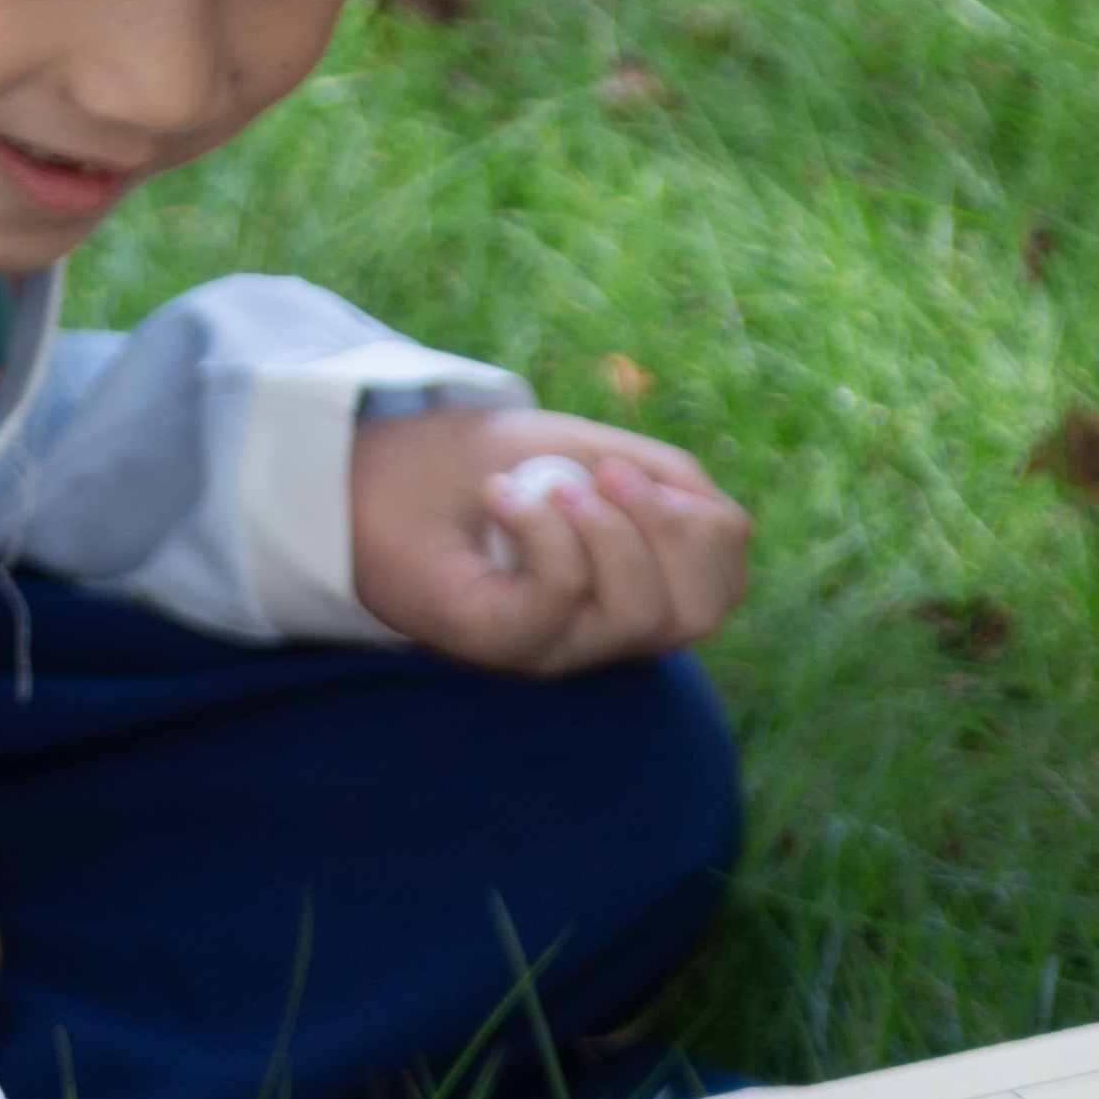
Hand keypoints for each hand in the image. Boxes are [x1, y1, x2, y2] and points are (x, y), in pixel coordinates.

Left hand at [349, 400, 752, 676]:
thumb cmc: (484, 463)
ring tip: (552, 486)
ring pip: (639, 615)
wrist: (375, 469)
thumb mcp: (593, 453)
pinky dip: (544, 533)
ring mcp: (550, 645)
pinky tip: (502, 498)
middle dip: (673, 529)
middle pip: (696, 612)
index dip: (708, 528)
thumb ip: (666, 484)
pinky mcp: (496, 644)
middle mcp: (599, 631)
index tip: (639, 471)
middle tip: (608, 474)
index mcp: (632, 589)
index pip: (720, 589)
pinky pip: (557, 602)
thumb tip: (723, 522)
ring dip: (609, 529)